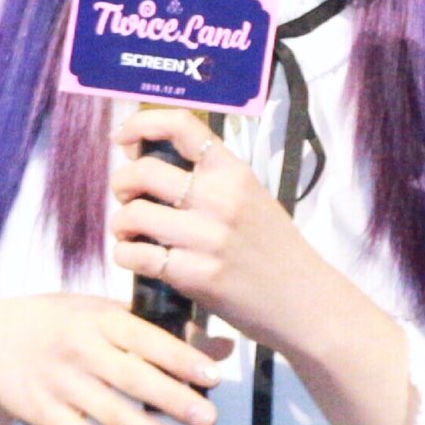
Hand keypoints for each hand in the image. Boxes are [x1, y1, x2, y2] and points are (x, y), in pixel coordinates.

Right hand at [0, 292, 220, 424]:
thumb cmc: (61, 323)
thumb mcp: (103, 313)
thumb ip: (160, 329)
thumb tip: (220, 347)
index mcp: (99, 319)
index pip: (145, 338)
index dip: (180, 357)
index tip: (213, 376)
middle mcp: (80, 349)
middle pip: (132, 378)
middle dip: (173, 399)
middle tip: (208, 418)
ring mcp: (60, 383)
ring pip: (111, 413)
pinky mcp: (44, 413)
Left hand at [110, 109, 318, 347]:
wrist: (304, 301)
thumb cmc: (275, 250)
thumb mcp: (253, 198)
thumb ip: (210, 180)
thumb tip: (150, 165)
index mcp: (234, 172)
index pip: (180, 125)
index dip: (140, 123)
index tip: (123, 139)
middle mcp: (220, 199)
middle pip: (142, 171)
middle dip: (121, 184)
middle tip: (127, 198)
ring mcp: (207, 238)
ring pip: (132, 214)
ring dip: (120, 224)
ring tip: (131, 234)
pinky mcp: (196, 275)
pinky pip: (136, 256)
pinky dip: (125, 255)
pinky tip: (137, 258)